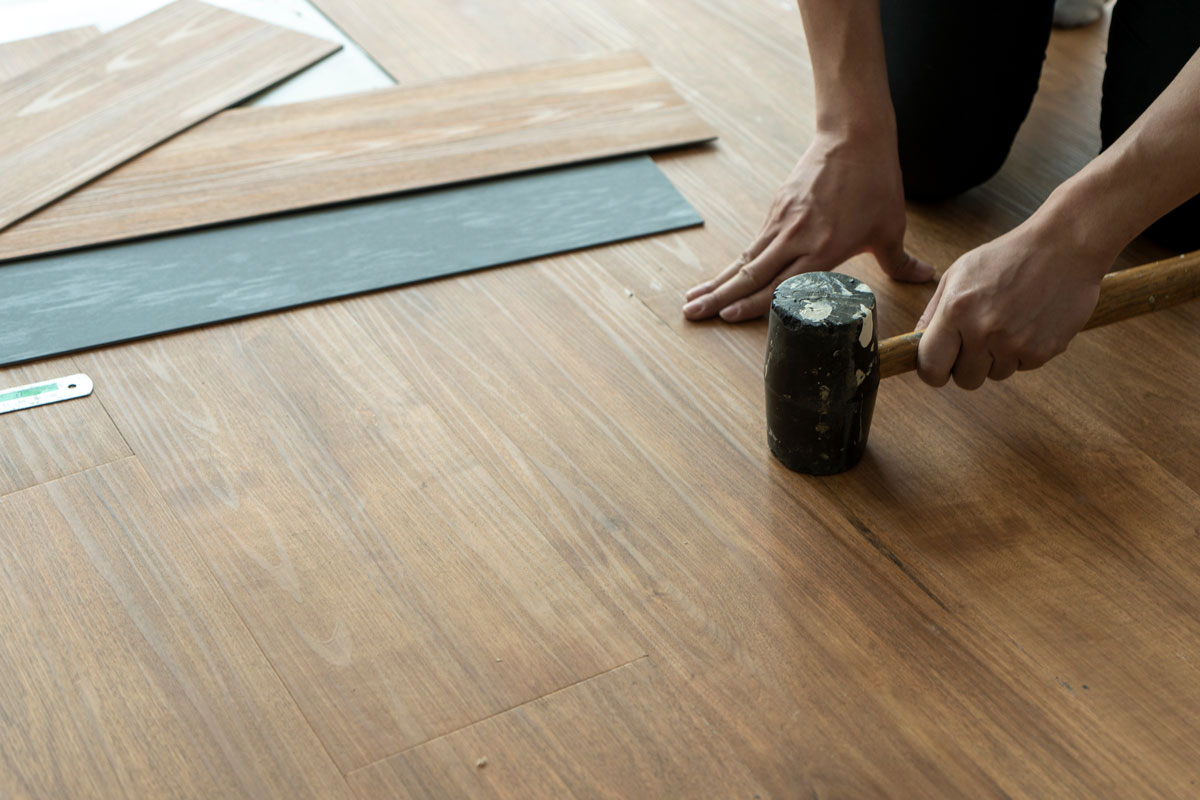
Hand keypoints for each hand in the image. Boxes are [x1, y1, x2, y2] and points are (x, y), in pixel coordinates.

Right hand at [682, 129, 933, 321]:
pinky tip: (723, 275)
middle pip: (751, 274)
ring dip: (718, 280)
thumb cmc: (876, 183)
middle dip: (719, 297)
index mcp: (824, 249)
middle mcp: (797, 237)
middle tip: (691, 314)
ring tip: (693, 299)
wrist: (854, 136)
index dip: (752, 303)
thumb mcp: (891, 227)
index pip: (782, 284)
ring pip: (745, 259)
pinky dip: (737, 262)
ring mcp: (782, 221)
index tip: (727, 316)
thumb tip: (925, 276)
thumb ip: (902, 260)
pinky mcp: (777, 207)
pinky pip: (754, 242)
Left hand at [915, 219, 1108, 388]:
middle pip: (964, 380)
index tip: (939, 365)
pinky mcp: (1043, 351)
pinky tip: (1028, 322)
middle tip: (978, 340)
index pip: (930, 367)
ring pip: (995, 375)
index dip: (933, 371)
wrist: (1065, 247)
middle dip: (967, 365)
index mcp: (956, 311)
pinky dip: (1023, 352)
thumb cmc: (1008, 256)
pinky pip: (1022, 367)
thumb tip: (916, 343)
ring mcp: (1015, 344)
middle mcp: (983, 332)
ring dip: (997, 358)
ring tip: (1007, 323)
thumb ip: (933, 312)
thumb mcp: (959, 274)